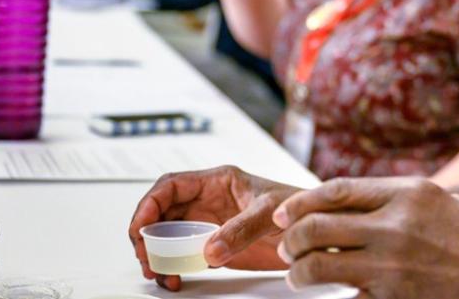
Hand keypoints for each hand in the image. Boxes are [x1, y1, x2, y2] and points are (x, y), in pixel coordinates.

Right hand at [129, 165, 301, 291]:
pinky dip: (173, 267)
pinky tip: (176, 277)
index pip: (171, 185)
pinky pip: (183, 255)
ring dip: (156, 254)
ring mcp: (210, 224)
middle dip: (146, 234)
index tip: (141, 227)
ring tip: (160, 273)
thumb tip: (210, 249)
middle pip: (161, 213)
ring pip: (167, 236)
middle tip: (147, 257)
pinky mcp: (216, 246)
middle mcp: (208, 201)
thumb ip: (242, 228)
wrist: (316, 229)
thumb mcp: (271, 210)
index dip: (149, 204)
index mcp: (218, 181)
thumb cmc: (300, 205)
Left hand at [273, 177, 458, 298]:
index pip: (336, 191)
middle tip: (287, 247)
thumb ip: (399, 202)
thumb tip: (351, 207)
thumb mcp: (445, 205)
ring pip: (319, 267)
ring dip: (300, 271)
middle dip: (292, 239)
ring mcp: (394, 267)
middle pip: (317, 227)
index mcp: (412, 194)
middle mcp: (398, 226)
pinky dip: (337, 298)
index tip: (285, 213)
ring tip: (299, 273)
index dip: (302, 203)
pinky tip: (338, 297)